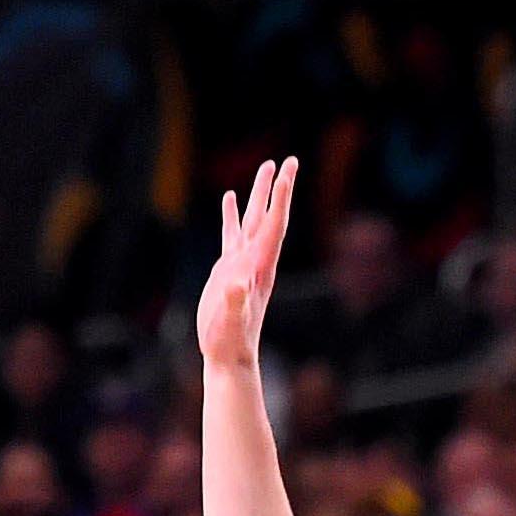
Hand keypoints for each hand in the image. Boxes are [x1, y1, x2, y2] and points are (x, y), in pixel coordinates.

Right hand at [196, 158, 298, 368]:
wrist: (229, 355)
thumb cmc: (231, 340)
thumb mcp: (231, 320)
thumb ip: (235, 301)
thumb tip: (236, 282)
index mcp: (260, 266)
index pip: (273, 224)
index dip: (280, 198)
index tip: (287, 171)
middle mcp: (255, 260)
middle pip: (268, 216)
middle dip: (276, 188)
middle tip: (287, 160)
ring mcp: (242, 263)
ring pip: (252, 220)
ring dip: (258, 194)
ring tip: (264, 167)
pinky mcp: (228, 268)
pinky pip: (233, 233)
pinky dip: (233, 214)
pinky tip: (230, 198)